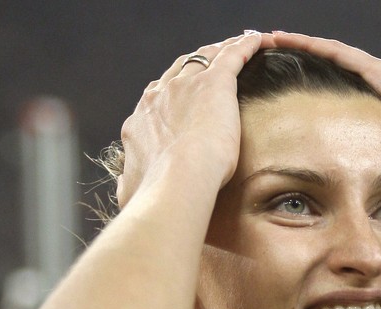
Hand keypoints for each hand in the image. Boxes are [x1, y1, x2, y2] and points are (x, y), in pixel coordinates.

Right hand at [117, 32, 262, 206]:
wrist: (175, 183)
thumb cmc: (155, 195)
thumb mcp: (132, 191)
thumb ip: (130, 186)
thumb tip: (123, 191)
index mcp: (141, 122)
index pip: (156, 99)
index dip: (168, 95)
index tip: (178, 97)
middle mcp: (159, 98)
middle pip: (178, 71)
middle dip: (192, 65)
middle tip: (208, 64)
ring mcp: (185, 87)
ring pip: (204, 58)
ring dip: (218, 50)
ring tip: (232, 48)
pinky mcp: (215, 84)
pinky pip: (232, 56)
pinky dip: (244, 46)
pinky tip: (256, 40)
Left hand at [264, 31, 380, 212]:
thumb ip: (376, 180)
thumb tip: (359, 205)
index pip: (342, 93)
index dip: (314, 88)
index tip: (286, 89)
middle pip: (335, 68)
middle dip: (303, 59)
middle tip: (269, 52)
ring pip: (334, 54)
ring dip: (302, 46)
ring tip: (270, 38)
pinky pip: (341, 55)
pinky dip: (313, 46)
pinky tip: (286, 40)